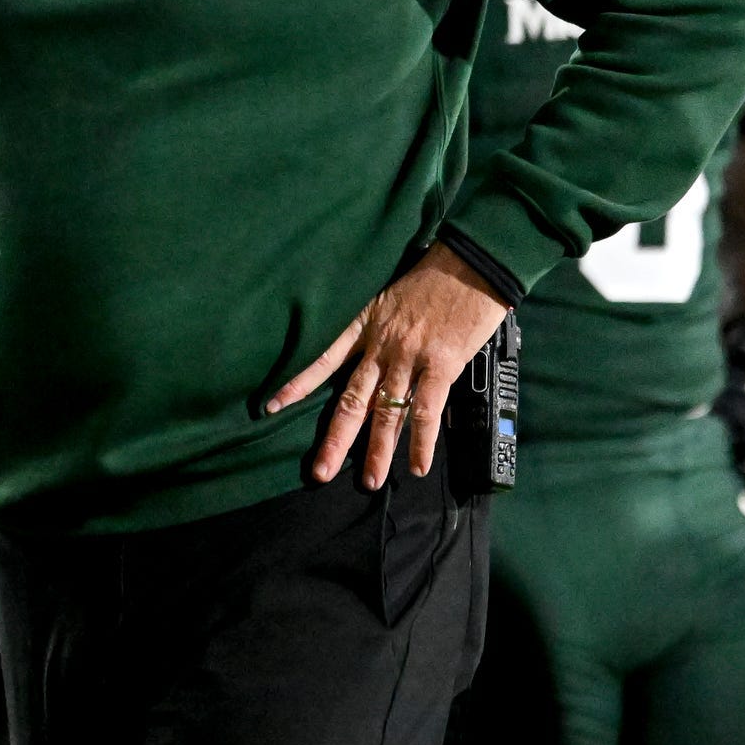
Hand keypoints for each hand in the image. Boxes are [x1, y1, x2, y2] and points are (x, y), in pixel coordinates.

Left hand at [268, 242, 511, 488]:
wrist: (474, 262)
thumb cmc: (440, 273)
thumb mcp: (396, 295)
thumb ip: (386, 326)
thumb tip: (384, 358)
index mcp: (367, 324)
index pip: (324, 359)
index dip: (298, 385)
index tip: (271, 408)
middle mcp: (382, 345)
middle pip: (351, 400)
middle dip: (335, 440)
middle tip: (320, 473)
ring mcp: (410, 357)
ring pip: (386, 412)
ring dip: (378, 451)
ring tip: (370, 481)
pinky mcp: (440, 365)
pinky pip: (426, 411)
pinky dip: (422, 442)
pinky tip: (419, 465)